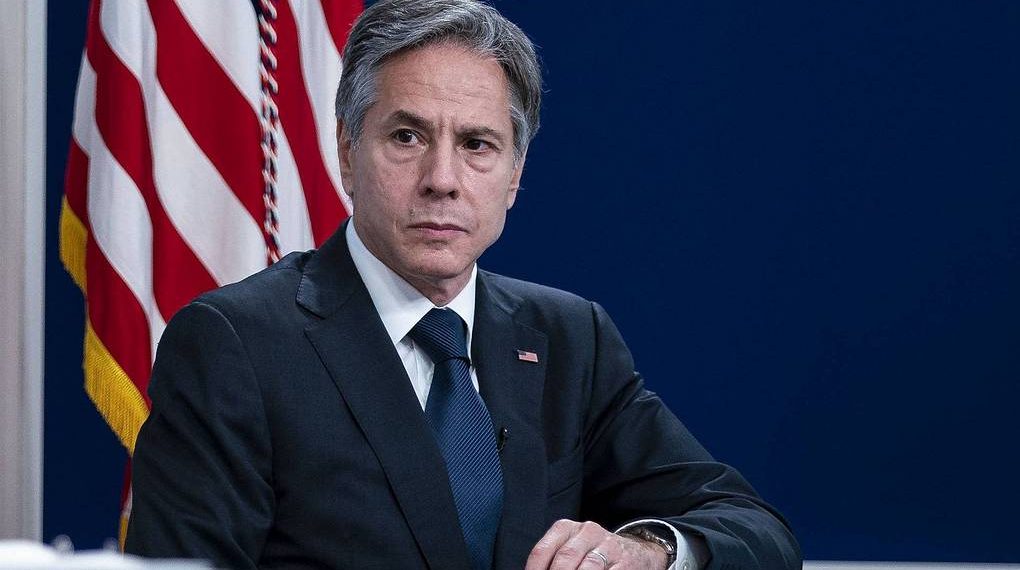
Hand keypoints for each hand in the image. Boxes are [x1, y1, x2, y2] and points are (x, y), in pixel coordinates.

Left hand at [525, 519, 668, 569]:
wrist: (636, 553)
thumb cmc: (593, 553)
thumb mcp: (571, 548)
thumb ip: (552, 560)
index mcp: (567, 528)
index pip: (543, 550)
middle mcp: (587, 531)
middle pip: (564, 559)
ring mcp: (608, 545)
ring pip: (588, 567)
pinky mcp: (625, 561)